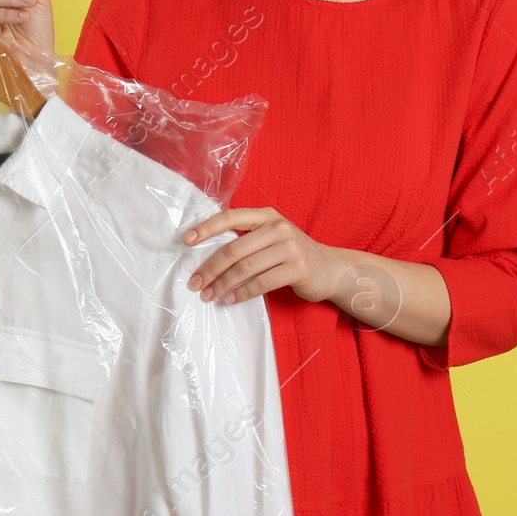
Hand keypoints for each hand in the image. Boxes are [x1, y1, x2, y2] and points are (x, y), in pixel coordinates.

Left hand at [182, 207, 350, 304]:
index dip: (206, 228)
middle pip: (234, 249)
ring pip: (245, 268)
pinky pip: (261, 283)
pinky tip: (231, 300)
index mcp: (267, 216)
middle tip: (195, 283)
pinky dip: (242, 293)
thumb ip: (247, 238)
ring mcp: (289, 247)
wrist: (330, 269)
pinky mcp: (297, 269)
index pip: (230, 217)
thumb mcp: (272, 237)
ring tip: (209, 295)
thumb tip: (207, 253)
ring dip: (223, 284)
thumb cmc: (292, 254)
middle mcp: (278, 227)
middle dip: (210, 268)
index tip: (186, 240)